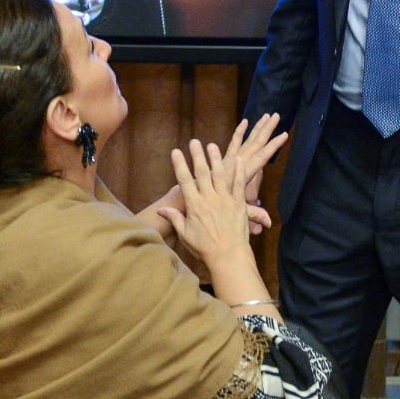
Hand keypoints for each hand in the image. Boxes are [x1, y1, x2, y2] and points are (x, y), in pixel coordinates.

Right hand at [157, 140, 252, 269]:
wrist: (228, 257)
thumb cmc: (205, 248)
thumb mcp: (185, 234)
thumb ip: (174, 219)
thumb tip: (160, 211)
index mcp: (194, 206)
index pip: (184, 181)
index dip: (179, 164)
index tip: (175, 151)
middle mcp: (209, 199)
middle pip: (202, 173)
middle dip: (197, 155)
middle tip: (194, 142)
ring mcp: (225, 200)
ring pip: (219, 174)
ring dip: (215, 159)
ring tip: (212, 145)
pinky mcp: (238, 204)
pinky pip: (239, 184)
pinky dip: (238, 171)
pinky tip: (238, 159)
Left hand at [222, 114, 287, 231]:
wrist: (187, 203)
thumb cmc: (214, 206)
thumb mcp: (237, 212)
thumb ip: (253, 215)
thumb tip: (268, 224)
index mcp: (241, 175)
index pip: (261, 157)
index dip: (273, 146)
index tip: (284, 134)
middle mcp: (236, 164)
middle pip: (254, 144)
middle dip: (266, 130)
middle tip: (276, 115)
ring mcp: (231, 161)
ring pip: (245, 141)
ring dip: (256, 128)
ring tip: (266, 115)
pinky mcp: (225, 161)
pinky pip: (234, 145)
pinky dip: (239, 134)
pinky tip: (245, 123)